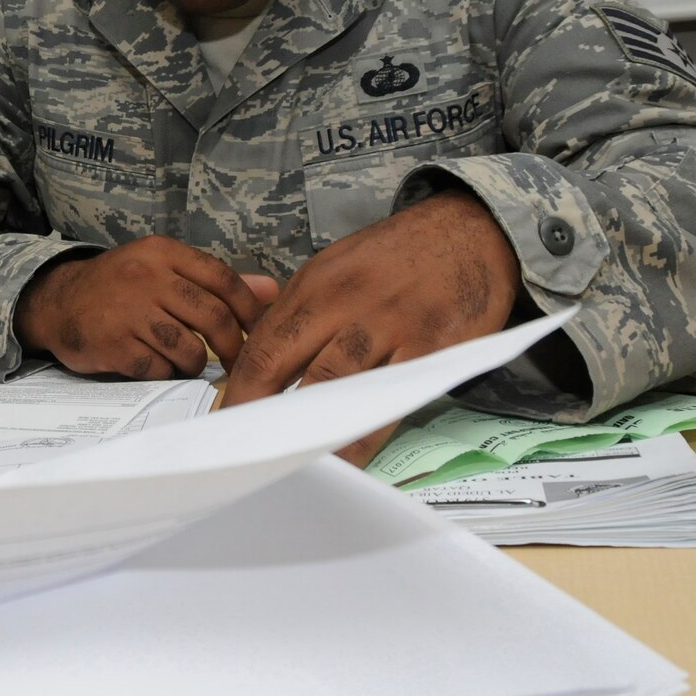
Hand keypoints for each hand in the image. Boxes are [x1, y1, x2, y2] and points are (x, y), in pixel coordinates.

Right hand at [14, 236, 278, 378]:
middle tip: (236, 361)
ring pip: (189, 348)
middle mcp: (146, 277)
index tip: (258, 330)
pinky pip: (158, 367)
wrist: (57, 303)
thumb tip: (271, 290)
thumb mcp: (161, 269)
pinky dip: (165, 372)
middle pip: (213, 317)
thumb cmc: (118, 288)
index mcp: (162, 253)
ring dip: (197, 363)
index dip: (249, 309)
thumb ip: (213, 280)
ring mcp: (128, 312)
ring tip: (188, 362)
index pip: (222, 279)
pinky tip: (157, 364)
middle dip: (233, 345)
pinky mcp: (113, 345)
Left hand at [224, 189, 520, 464]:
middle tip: (238, 453)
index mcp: (315, 283)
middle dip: (253, 412)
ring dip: (302, 429)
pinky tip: (344, 461)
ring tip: (281, 465)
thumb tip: (257, 360)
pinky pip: (389, 401)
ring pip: (331, 384)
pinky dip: (363, 436)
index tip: (222, 422)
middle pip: (282, 362)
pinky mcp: (432, 347)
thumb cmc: (400, 258)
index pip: (260, 343)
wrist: (473, 230)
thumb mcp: (339, 268)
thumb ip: (301, 312)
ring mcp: (389, 323)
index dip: (236, 388)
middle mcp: (344, 300)